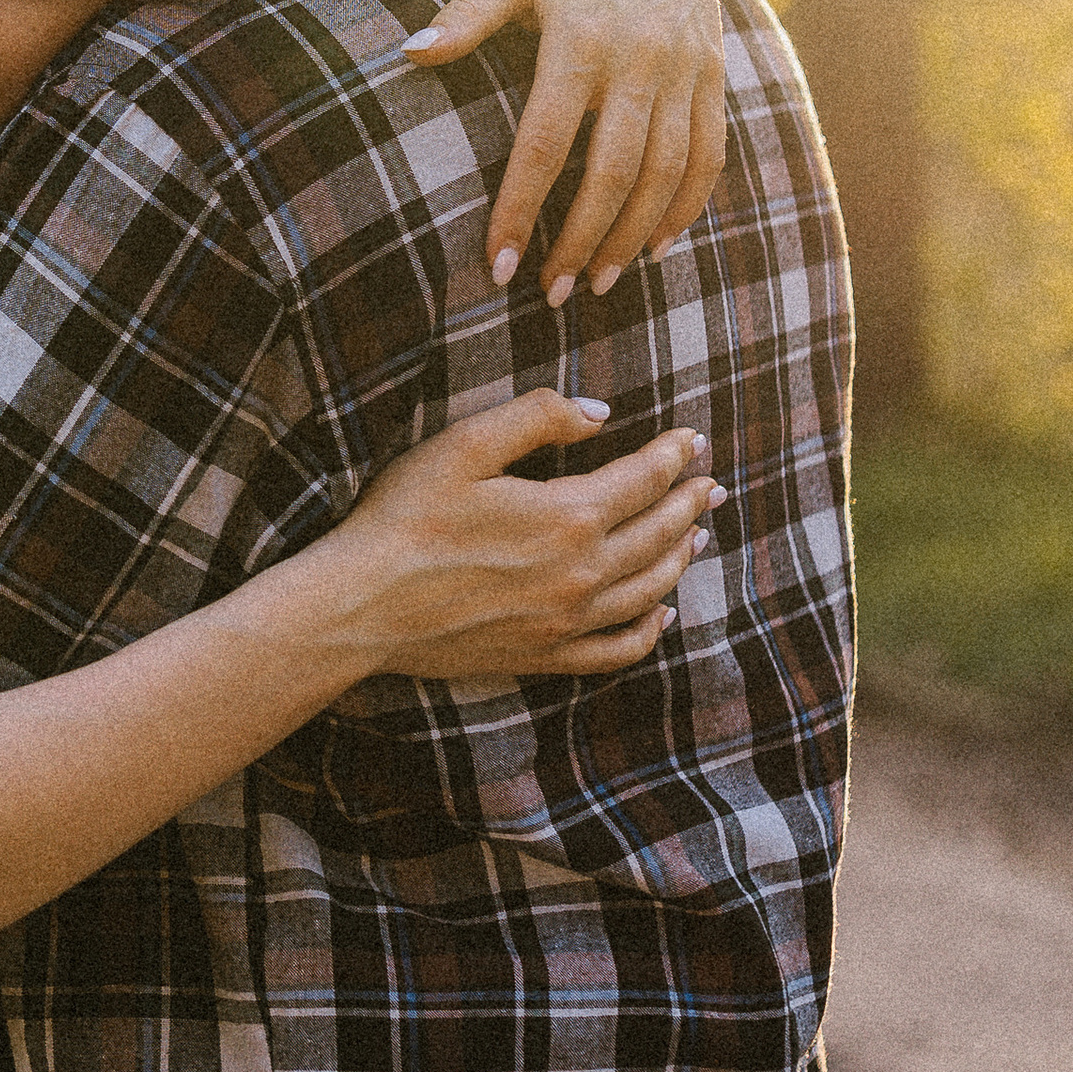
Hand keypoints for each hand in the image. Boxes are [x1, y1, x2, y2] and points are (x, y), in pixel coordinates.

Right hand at [325, 389, 718, 682]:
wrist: (361, 605)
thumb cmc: (404, 517)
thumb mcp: (463, 444)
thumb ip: (538, 417)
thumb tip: (601, 414)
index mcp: (567, 515)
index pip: (644, 479)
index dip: (673, 456)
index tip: (692, 440)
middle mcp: (582, 574)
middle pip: (658, 534)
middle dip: (689, 503)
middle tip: (711, 484)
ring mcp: (567, 622)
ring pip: (650, 590)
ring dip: (680, 557)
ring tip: (695, 536)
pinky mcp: (545, 657)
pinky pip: (619, 649)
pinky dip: (651, 630)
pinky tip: (662, 613)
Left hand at [407, 0, 727, 307]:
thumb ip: (468, 15)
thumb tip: (407, 54)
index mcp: (581, 37)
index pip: (545, 144)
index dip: (519, 210)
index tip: (496, 265)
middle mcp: (639, 59)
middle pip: (611, 174)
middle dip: (579, 242)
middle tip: (551, 295)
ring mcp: (684, 69)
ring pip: (664, 174)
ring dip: (631, 237)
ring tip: (599, 283)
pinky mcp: (713, 73)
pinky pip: (708, 154)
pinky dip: (686, 206)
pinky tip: (657, 245)